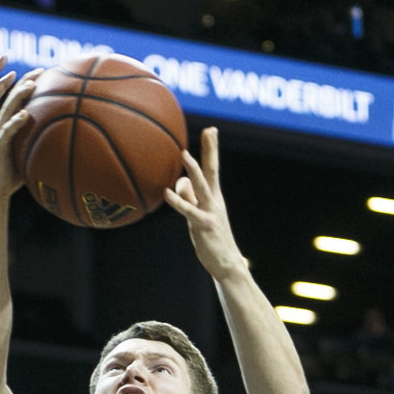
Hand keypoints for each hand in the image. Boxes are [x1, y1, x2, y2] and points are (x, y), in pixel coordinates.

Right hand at [0, 71, 40, 199]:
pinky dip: (16, 122)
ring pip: (9, 110)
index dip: (29, 83)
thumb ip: (40, 144)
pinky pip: (7, 132)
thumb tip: (63, 141)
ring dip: (20, 96)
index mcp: (7, 124)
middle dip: (26, 82)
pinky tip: (25, 114)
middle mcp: (1, 125)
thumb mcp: (28, 154)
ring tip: (32, 85)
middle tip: (41, 70)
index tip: (45, 72)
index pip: (18, 99)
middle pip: (13, 98)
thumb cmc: (12, 175)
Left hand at [162, 127, 240, 276]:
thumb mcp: (198, 216)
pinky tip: (167, 192)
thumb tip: (178, 182)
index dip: (211, 149)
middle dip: (210, 149)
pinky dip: (178, 201)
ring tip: (184, 154)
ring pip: (202, 186)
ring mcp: (210, 212)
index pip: (212, 168)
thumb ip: (189, 198)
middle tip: (210, 130)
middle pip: (212, 170)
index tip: (210, 130)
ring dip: (193, 169)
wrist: (227, 264)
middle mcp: (214, 200)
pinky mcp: (203, 225)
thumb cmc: (212, 240)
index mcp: (214, 197)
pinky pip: (188, 210)